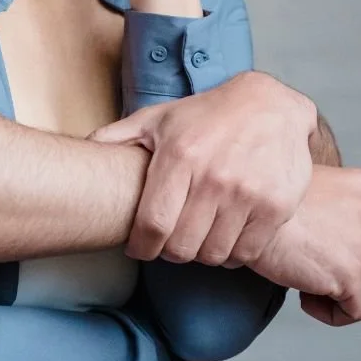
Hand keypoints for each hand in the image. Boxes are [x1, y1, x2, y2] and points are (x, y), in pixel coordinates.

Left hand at [92, 72, 316, 263]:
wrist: (270, 105)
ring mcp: (248, 193)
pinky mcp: (276, 207)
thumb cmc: (207, 114)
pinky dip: (232, 254)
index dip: (142, 247)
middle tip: (170, 244)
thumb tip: (85, 149)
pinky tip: (226, 237)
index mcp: (179, 156)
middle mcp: (214, 177)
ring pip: (213, 254)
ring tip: (198, 238)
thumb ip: (120, 136)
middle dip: (170, 252)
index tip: (139, 249)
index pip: (152, 224)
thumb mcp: (160, 118)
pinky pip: (246, 252)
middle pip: (182, 247)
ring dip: (201, 254)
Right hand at [250, 166, 360, 322]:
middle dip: (357, 277)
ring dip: (344, 296)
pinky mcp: (348, 274)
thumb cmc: (262, 202)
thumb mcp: (306, 188)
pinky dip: (333, 314)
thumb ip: (333, 207)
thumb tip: (336, 242)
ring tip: (308, 288)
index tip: (329, 257)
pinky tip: (304, 299)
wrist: (243, 213)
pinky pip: (356, 311)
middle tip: (320, 275)